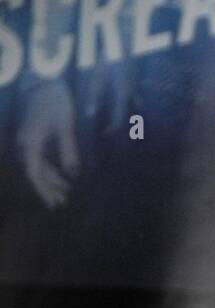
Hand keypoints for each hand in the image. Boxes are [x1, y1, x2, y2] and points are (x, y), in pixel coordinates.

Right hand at [15, 80, 80, 209]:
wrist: (42, 78)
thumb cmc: (54, 99)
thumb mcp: (64, 124)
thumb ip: (67, 149)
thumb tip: (71, 172)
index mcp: (30, 142)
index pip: (33, 173)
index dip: (43, 190)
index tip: (53, 203)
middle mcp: (25, 143)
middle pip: (33, 172)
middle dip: (47, 188)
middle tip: (62, 202)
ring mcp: (27, 138)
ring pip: (36, 165)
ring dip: (49, 179)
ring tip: (65, 192)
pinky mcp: (32, 134)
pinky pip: (38, 157)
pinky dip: (49, 167)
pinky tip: (61, 176)